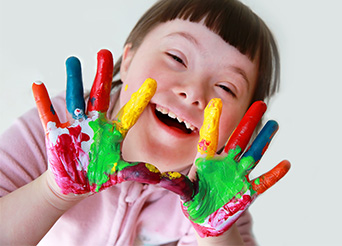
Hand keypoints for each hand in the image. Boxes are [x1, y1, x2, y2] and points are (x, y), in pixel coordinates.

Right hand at [32, 49, 160, 194]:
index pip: (129, 114)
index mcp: (113, 132)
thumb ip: (137, 172)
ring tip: (73, 59)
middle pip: (100, 96)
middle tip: (104, 52)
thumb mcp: (119, 172)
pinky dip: (42, 102)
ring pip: (75, 99)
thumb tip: (158, 175)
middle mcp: (96, 124)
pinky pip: (49, 115)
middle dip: (102, 76)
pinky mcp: (57, 133)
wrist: (75, 182)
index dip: (139, 100)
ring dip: (73, 80)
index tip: (152, 82)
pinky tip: (38, 85)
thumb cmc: (99, 174)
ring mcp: (76, 126)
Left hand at [160, 99, 290, 236]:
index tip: (216, 103)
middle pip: (239, 139)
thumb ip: (178, 185)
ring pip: (254, 154)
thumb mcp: (185, 192)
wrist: (207, 218)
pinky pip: (263, 182)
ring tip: (274, 124)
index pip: (210, 138)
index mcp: (207, 161)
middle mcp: (225, 164)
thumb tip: (160, 177)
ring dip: (264, 141)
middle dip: (249, 122)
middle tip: (260, 104)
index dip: (213, 122)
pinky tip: (286, 164)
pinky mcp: (247, 191)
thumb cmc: (194, 202)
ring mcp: (238, 176)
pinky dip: (274, 174)